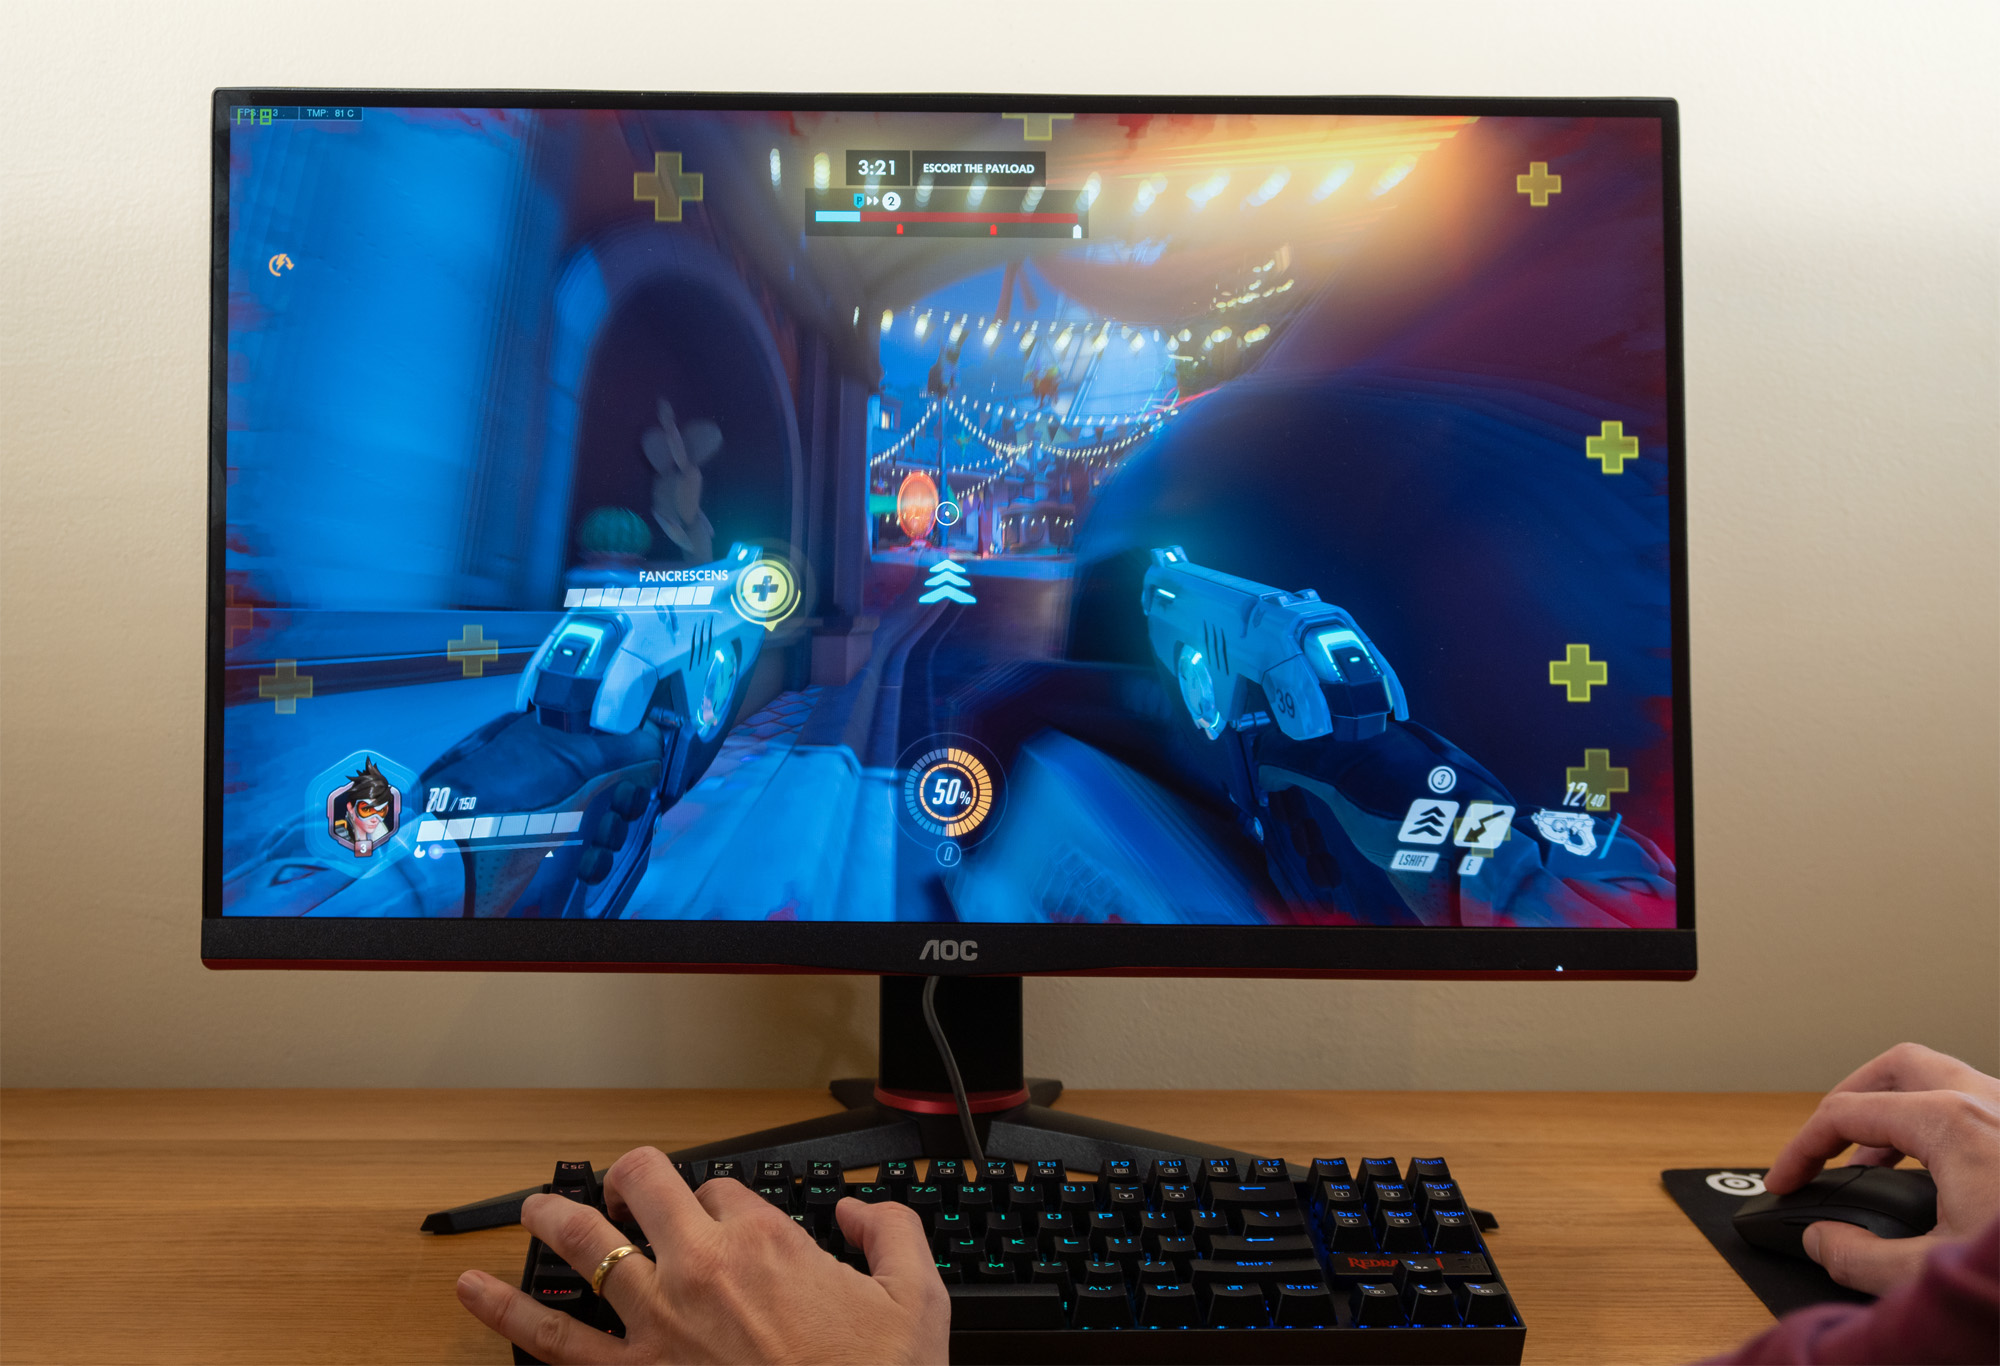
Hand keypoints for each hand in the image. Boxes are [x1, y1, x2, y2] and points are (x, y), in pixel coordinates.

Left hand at [456, 1147, 949, 1363]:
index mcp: (765, 1242)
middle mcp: (700, 1269)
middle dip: (634, 1177)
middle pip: (647, 1189)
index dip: (724, 1199)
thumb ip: (893, 1234)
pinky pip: (551, 1341)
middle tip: (628, 1182)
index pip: (724, 1189)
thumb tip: (863, 1209)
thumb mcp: (916, 1299)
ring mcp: (655, 1322)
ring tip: (537, 1204)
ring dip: (558, 1216)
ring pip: (587, 1247)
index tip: (730, 1219)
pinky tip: (471, 1291)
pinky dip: (503, 1312)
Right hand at [1765, 1042, 1999, 1294]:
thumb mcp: (1931, 1273)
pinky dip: (1937, 1126)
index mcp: (1949, 1121)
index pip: (1844, 1115)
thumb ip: (1858, 1258)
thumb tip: (1823, 1240)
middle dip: (1847, 1100)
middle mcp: (1986, 1101)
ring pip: (1940, 1078)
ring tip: (1876, 1157)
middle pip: (1893, 1068)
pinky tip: (1937, 1175)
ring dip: (1896, 1108)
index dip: (1799, 1152)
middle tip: (1823, 1144)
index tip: (1786, 1185)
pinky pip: (1974, 1106)